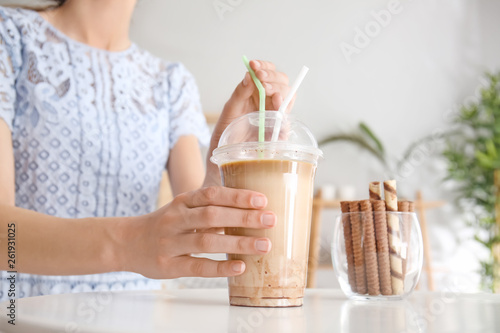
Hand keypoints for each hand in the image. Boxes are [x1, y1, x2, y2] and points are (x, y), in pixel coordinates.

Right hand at [121, 186, 275, 278]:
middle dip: (244, 217)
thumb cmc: (165, 224)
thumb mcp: (182, 208)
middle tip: (270, 220)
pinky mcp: (169, 266)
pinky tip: (240, 267)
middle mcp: (176, 220)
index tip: (261, 199)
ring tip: (264, 245)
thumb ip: (209, 207)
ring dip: (238, 243)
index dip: (236, 196)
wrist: (126, 242)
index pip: (211, 194)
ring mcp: (171, 243)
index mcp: (182, 202)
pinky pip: (198, 267)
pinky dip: (220, 267)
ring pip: (207, 241)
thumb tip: (250, 208)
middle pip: (212, 216)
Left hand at [204, 60, 291, 185]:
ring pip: (288, 98)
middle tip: (261, 79)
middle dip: (274, 78)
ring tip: (267, 92)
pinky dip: (283, 116)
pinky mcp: (277, 135)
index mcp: (256, 94)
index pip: (269, 74)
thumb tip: (248, 75)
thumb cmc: (224, 136)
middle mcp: (268, 104)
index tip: (254, 65)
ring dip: (280, 91)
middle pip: (283, 83)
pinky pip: (286, 124)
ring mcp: (274, 119)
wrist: (222, 162)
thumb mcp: (228, 112)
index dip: (265, 67)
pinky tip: (276, 109)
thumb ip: (238, 94)